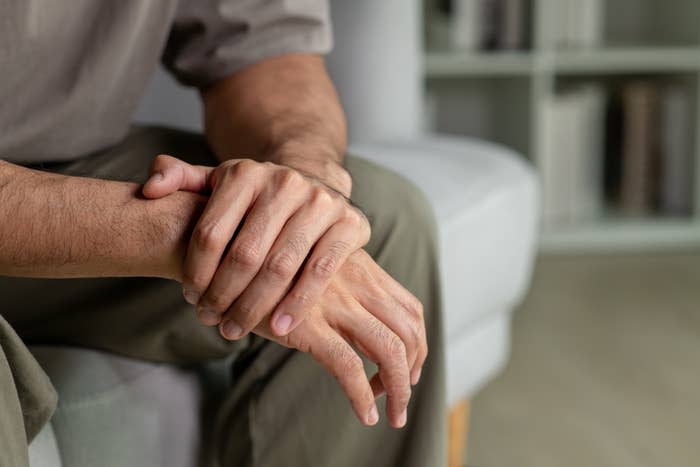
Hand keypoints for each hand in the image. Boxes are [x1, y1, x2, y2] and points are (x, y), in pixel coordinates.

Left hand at [142, 155, 369, 338]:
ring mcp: (320, 202)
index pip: (211, 232)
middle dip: (223, 295)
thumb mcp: (218, 180)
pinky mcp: (349, 223)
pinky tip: (279, 327)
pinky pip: (321, 271)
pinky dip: (298, 303)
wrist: (316, 180)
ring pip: (281, 266)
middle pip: (244, 254)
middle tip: (210, 320)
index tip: (190, 298)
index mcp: (245, 173)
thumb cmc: (258, 194)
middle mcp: (284, 183)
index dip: (195, 272)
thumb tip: (149, 189)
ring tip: (236, 329)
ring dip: (255, 306)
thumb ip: (179, 178)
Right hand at [254, 249, 426, 427]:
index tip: (409, 369)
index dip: (418, 344)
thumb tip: (362, 328)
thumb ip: (343, 287)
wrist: (228, 253)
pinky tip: (364, 414)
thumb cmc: (270, 265)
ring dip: (399, 389)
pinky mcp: (307, 325)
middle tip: (402, 398)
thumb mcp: (317, 266)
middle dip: (414, 370)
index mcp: (362, 268)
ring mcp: (334, 302)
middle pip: (408, 331)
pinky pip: (348, 367)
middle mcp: (356, 282)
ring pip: (389, 350)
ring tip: (393, 414)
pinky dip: (363, 396)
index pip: (410, 309)